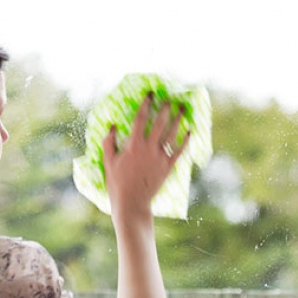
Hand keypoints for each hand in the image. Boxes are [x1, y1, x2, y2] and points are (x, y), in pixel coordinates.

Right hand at [102, 93, 189, 218]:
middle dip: (164, 109)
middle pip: (159, 123)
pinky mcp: (167, 167)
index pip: (140, 119)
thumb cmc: (117, 184)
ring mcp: (160, 158)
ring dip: (177, 120)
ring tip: (182, 109)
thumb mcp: (108, 162)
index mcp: (133, 145)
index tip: (150, 94)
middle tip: (169, 98)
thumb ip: (109, 142)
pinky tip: (189, 132)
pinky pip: (179, 152)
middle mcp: (148, 148)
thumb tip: (111, 126)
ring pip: (171, 134)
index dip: (146, 104)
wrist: (132, 203)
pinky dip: (185, 141)